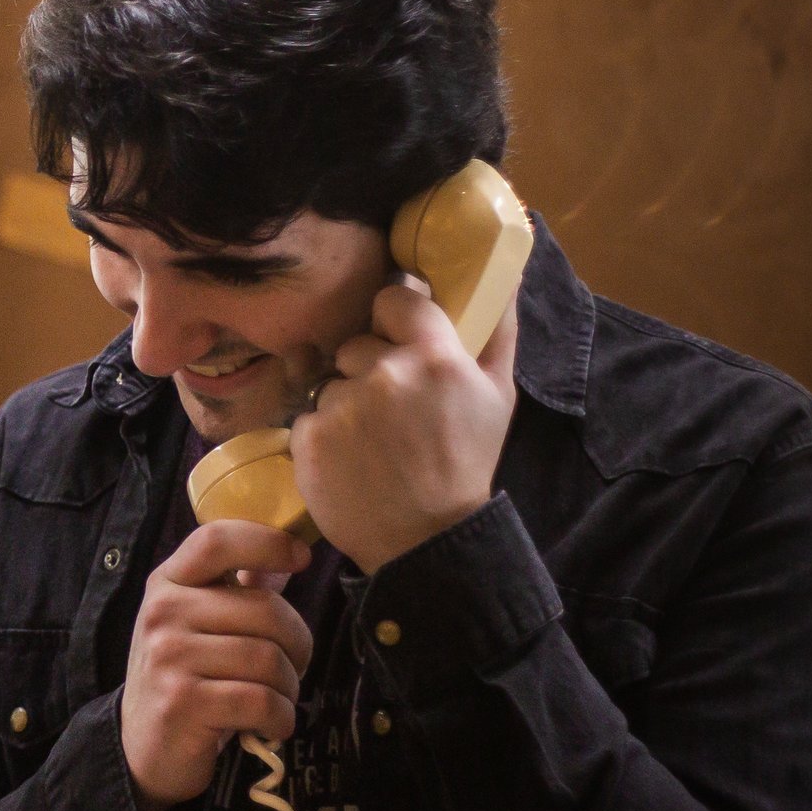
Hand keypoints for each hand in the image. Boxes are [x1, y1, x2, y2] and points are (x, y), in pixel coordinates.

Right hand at [120, 520, 312, 810]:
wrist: (142, 748)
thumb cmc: (185, 679)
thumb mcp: (196, 624)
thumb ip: (235, 591)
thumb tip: (291, 555)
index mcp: (168, 583)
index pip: (216, 540)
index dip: (267, 542)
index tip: (302, 558)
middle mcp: (162, 612)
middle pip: (266, 609)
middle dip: (299, 645)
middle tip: (293, 667)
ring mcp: (168, 657)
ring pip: (269, 659)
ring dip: (289, 688)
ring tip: (277, 699)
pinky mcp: (182, 703)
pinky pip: (261, 701)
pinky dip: (280, 719)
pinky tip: (271, 725)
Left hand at [290, 282, 517, 573]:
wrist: (425, 538)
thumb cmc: (466, 462)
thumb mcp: (499, 394)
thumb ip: (498, 327)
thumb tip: (503, 272)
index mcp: (435, 356)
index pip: (392, 298)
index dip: (392, 319)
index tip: (399, 340)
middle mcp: (386, 374)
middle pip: (355, 343)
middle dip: (368, 368)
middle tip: (391, 409)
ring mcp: (343, 406)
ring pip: (330, 381)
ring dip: (344, 404)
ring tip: (372, 441)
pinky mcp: (310, 437)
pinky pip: (308, 416)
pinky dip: (322, 435)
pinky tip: (349, 460)